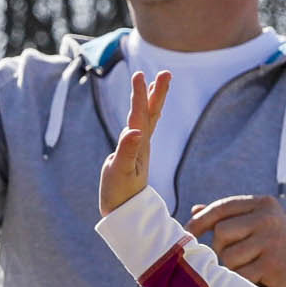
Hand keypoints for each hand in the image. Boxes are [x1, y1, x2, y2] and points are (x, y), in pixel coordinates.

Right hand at [103, 70, 168, 214]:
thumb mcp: (120, 172)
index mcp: (138, 145)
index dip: (140, 95)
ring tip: (157, 82)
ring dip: (152, 100)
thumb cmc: (120, 194)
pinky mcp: (135, 154)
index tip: (140, 75)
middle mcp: (142, 144)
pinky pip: (142, 128)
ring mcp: (139, 148)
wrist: (126, 214)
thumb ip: (127, 151)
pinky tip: (144, 111)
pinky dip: (145, 114)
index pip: (140, 115)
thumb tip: (133, 130)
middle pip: (151, 113)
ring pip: (148, 119)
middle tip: (166, 73)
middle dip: (157, 93)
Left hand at [187, 195, 285, 286]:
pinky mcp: (273, 265)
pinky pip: (240, 274)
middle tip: (235, 256)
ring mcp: (272, 241)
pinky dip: (242, 280)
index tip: (187, 233)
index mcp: (263, 204)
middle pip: (221, 232)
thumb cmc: (272, 244)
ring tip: (248, 267)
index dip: (201, 221)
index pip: (222, 207)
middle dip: (221, 248)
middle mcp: (268, 219)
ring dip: (232, 267)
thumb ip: (228, 216)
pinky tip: (254, 278)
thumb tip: (194, 211)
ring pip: (228, 256)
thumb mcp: (256, 223)